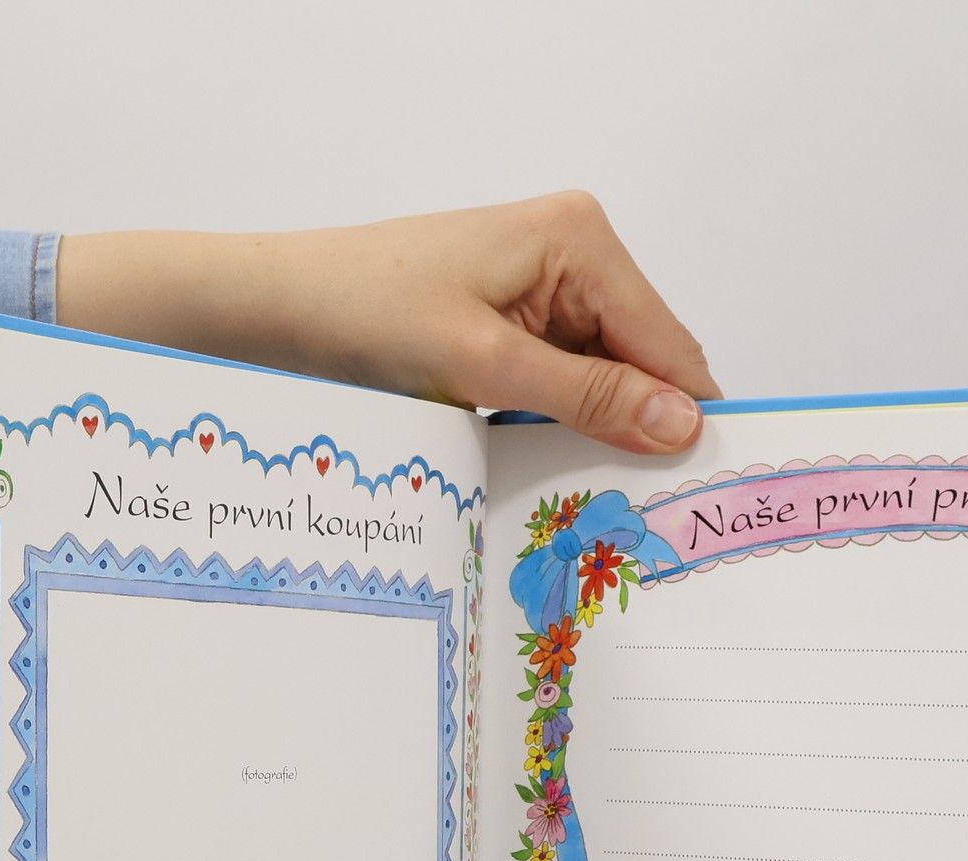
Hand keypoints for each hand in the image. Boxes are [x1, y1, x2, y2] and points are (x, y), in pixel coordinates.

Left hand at [58, 194, 720, 454]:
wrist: (271, 311)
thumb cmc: (362, 314)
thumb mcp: (485, 366)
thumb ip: (589, 397)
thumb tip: (683, 423)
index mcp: (581, 239)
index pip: (670, 346)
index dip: (686, 421)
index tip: (697, 495)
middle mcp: (574, 254)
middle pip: (644, 367)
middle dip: (639, 431)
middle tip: (637, 513)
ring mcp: (543, 291)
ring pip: (605, 385)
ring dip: (594, 437)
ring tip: (587, 495)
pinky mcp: (512, 326)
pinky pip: (563, 388)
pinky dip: (558, 429)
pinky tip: (544, 468)